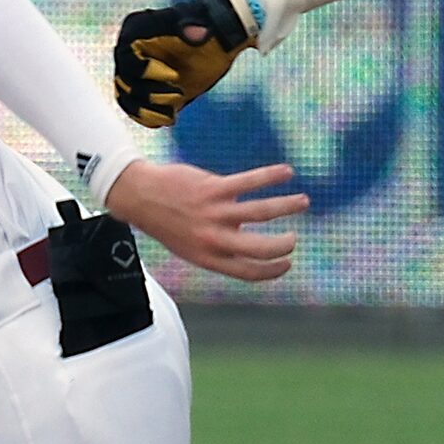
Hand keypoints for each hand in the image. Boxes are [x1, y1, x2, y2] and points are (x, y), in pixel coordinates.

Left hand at [104, 159, 306, 282]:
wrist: (140, 197)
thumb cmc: (166, 222)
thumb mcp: (189, 246)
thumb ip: (218, 249)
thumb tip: (246, 244)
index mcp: (208, 258)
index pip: (249, 272)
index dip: (273, 270)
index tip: (287, 263)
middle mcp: (213, 239)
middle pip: (260, 248)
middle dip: (283, 245)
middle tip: (294, 239)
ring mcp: (214, 213)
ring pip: (261, 212)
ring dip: (287, 206)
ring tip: (303, 202)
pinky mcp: (213, 188)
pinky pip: (249, 181)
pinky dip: (271, 176)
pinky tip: (287, 172)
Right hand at [111, 0, 254, 128]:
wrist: (216, 42)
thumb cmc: (208, 29)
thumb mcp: (203, 25)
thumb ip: (196, 28)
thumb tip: (198, 33)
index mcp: (137, 30)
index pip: (126, 57)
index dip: (146, 72)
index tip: (175, 76)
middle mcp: (130, 53)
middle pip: (124, 82)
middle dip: (150, 95)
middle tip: (179, 93)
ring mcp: (135, 74)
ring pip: (127, 99)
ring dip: (149, 110)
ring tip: (173, 112)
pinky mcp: (145, 92)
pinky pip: (135, 111)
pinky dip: (150, 119)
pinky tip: (171, 118)